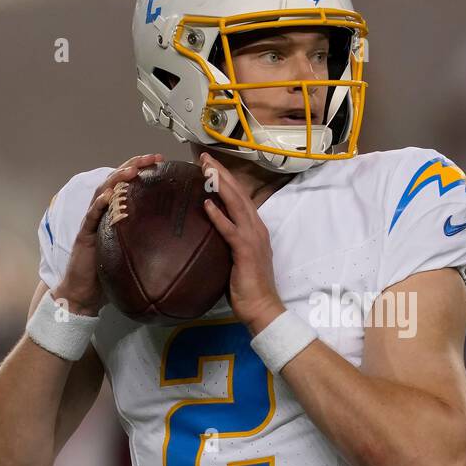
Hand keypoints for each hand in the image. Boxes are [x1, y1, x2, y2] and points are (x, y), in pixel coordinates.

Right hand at [52, 155, 163, 315]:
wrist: (84, 293)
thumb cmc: (109, 274)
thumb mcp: (135, 253)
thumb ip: (148, 240)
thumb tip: (179, 239)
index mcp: (114, 214)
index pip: (128, 185)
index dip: (142, 170)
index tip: (160, 161)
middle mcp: (102, 213)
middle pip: (116, 181)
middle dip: (133, 165)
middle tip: (152, 157)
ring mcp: (92, 222)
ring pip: (103, 192)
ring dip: (117, 179)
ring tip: (132, 170)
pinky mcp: (84, 234)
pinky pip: (92, 216)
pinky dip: (100, 204)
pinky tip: (109, 195)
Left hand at [199, 153, 284, 333]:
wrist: (262, 308)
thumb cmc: (247, 288)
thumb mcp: (235, 259)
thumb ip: (226, 243)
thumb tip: (207, 235)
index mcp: (255, 229)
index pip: (239, 198)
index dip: (225, 180)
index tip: (209, 166)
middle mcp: (257, 229)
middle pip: (238, 194)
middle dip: (221, 173)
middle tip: (203, 157)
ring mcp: (253, 238)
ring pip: (236, 205)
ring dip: (220, 185)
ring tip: (205, 169)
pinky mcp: (246, 251)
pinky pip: (230, 230)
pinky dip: (219, 216)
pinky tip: (207, 204)